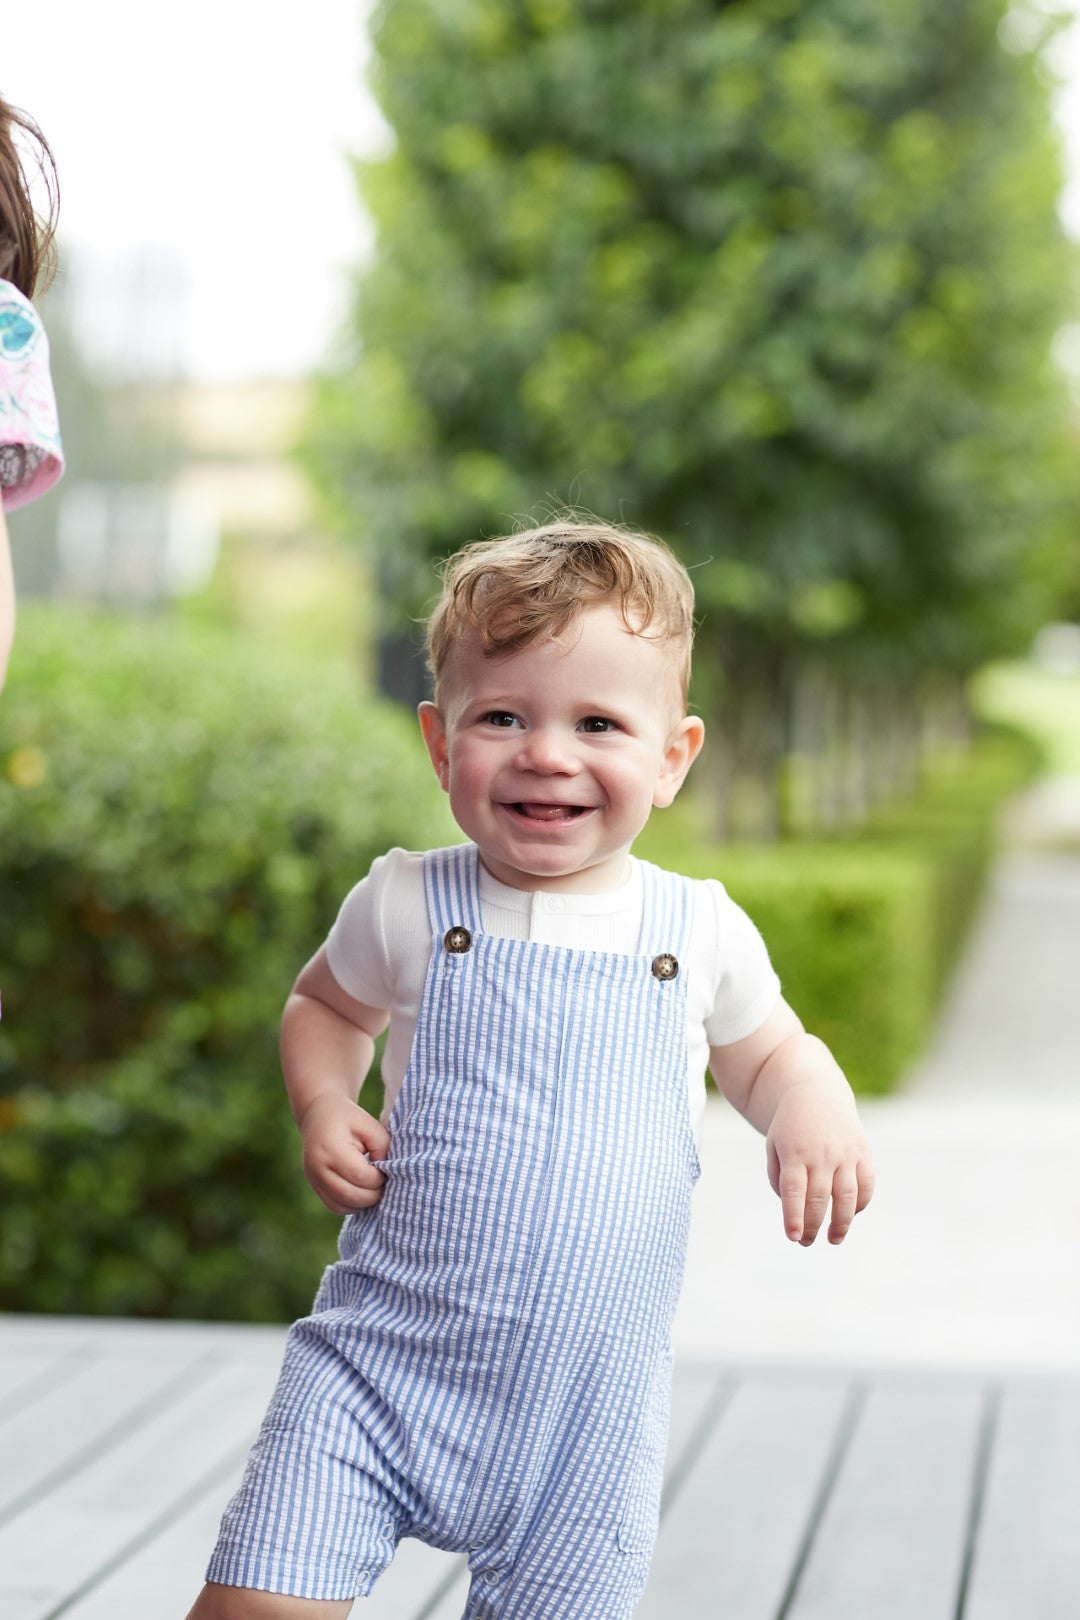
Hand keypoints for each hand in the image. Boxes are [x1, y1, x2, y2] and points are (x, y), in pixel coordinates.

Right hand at [298, 1093, 390, 1214]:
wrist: (318, 1114)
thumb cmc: (348, 1118)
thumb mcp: (369, 1124)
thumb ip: (382, 1147)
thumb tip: (387, 1172)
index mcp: (330, 1148)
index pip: (360, 1176)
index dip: (379, 1177)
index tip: (386, 1168)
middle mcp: (317, 1168)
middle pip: (350, 1196)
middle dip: (374, 1194)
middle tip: (384, 1182)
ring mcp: (313, 1180)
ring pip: (342, 1206)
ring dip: (363, 1203)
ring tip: (374, 1187)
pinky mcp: (315, 1187)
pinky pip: (335, 1207)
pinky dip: (352, 1205)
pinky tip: (363, 1191)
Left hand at [765, 1082, 874, 1245]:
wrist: (815, 1093)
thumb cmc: (789, 1128)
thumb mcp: (773, 1147)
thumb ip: (779, 1179)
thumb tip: (796, 1209)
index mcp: (794, 1153)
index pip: (793, 1191)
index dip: (794, 1216)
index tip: (793, 1237)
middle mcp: (821, 1154)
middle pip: (819, 1198)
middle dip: (813, 1226)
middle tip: (805, 1243)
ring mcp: (844, 1153)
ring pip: (847, 1196)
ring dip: (842, 1223)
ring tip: (833, 1239)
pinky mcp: (861, 1152)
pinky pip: (866, 1183)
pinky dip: (861, 1203)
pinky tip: (850, 1215)